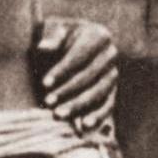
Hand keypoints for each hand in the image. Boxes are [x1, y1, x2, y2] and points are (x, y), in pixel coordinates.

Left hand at [31, 16, 118, 133]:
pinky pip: (108, 106)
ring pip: (98, 92)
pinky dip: (97, 117)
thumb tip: (43, 47)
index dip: (62, 70)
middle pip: (90, 76)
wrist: (64, 48)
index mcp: (98, 34)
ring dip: (78, 105)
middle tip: (48, 102)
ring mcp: (113, 73)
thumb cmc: (54, 37)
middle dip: (68, 90)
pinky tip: (83, 128)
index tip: (44, 83)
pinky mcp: (112, 91)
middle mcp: (110, 53)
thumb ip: (49, 37)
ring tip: (58, 115)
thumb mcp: (50, 30)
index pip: (80, 55)